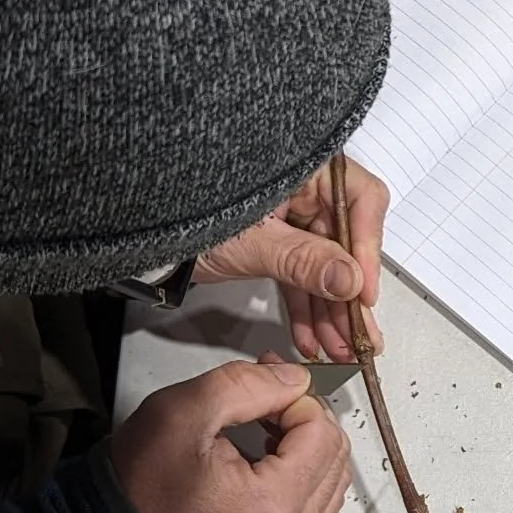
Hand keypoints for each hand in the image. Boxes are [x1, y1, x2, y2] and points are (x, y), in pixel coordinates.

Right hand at [111, 359, 350, 512]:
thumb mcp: (182, 411)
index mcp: (271, 506)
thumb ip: (246, 384)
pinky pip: (317, 503)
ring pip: (332, 478)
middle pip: (335, 455)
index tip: (266, 384)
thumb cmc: (140, 486)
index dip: (297, 398)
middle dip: (306, 417)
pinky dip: (302, 472)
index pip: (322, 432)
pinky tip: (267, 456)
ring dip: (307, 444)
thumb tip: (295, 379)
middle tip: (266, 399)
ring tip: (265, 426)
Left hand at [195, 155, 388, 361]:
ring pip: (324, 266)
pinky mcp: (276, 242)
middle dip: (349, 295)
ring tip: (337, 347)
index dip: (368, 249)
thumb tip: (350, 280)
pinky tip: (311, 338)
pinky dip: (304, 307)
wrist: (144, 237)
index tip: (364, 293)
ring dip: (330, 311)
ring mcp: (290, 216)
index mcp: (304, 165)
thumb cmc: (185, 216)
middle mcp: (303, 187)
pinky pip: (301, 275)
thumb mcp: (252, 242)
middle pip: (345, 241)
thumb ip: (304, 260)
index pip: (361, 200)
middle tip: (360, 334)